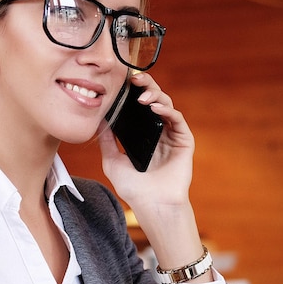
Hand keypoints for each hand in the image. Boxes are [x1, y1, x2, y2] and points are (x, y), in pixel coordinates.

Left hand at [98, 72, 194, 208]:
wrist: (152, 205)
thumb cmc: (134, 189)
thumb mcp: (112, 161)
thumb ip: (107, 140)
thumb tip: (98, 120)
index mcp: (143, 135)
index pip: (139, 106)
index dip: (133, 91)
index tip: (122, 81)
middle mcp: (159, 132)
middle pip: (154, 99)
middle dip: (145, 85)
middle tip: (134, 78)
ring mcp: (172, 136)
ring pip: (166, 105)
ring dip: (155, 95)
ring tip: (142, 97)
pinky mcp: (184, 141)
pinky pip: (177, 119)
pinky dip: (167, 109)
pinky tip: (155, 107)